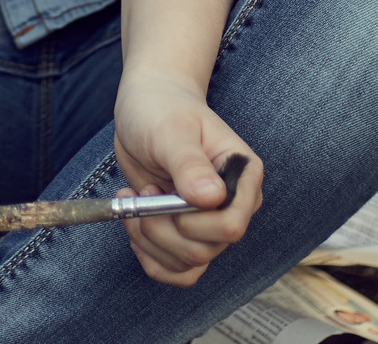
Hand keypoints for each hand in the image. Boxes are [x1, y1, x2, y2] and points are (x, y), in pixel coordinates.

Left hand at [112, 67, 260, 286]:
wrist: (148, 107)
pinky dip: (152, 259)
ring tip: (134, 205)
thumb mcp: (171, 130)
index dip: (193, 222)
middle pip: (206, 249)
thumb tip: (212, 199)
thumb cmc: (163, 110)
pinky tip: (135, 229)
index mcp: (243, 175)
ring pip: (190, 264)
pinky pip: (179, 271)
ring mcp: (211, 222)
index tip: (161, 192)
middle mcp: (234, 204)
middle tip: (143, 194)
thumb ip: (189, 164)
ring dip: (152, 242)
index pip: (232, 224)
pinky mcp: (189, 233)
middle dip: (162, 229)